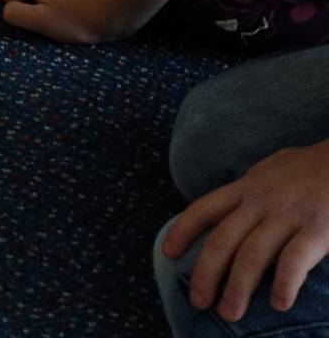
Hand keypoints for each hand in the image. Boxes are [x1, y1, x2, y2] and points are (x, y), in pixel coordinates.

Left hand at [163, 140, 328, 321]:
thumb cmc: (312, 167)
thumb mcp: (271, 170)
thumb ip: (251, 190)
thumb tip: (230, 208)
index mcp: (248, 187)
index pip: (204, 208)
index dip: (182, 231)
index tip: (168, 253)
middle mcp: (261, 201)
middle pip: (222, 240)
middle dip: (206, 274)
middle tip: (199, 303)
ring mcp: (289, 215)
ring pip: (252, 254)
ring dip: (238, 288)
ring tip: (230, 314)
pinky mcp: (318, 229)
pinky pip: (294, 260)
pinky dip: (284, 284)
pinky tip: (278, 304)